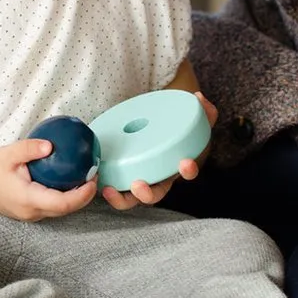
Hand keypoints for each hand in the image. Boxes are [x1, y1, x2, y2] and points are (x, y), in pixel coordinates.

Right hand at [0, 138, 96, 220]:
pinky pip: (51, 208)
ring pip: (59, 211)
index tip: (93, 179)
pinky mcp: (28, 213)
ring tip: (85, 177)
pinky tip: (68, 181)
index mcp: (27, 199)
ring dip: (75, 198)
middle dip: (84, 196)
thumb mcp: (9, 152)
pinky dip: (64, 198)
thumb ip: (30, 148)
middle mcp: (30, 212)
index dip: (82, 194)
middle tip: (93, 175)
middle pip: (65, 210)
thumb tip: (51, 145)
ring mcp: (29, 215)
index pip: (62, 203)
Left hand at [101, 91, 217, 210]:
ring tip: (109, 190)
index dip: (188, 170)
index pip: (187, 172)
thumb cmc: (168, 128)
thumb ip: (200, 108)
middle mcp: (158, 178)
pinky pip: (114, 190)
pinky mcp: (120, 177)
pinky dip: (106, 190)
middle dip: (147, 194)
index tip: (185, 163)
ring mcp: (139, 181)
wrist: (149, 128)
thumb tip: (199, 97)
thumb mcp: (186, 117)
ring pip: (130, 199)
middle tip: (138, 185)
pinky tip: (97, 181)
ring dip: (121, 199)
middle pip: (155, 194)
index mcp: (176, 165)